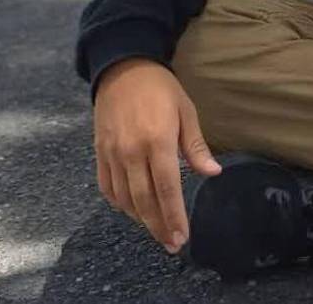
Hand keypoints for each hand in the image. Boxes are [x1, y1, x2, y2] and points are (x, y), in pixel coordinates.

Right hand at [93, 58, 220, 253]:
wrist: (122, 67)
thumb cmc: (161, 88)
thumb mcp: (186, 111)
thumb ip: (196, 146)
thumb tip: (212, 173)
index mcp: (158, 142)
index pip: (167, 189)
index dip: (174, 217)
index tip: (182, 237)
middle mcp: (132, 152)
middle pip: (145, 201)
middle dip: (159, 227)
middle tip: (171, 244)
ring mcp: (112, 154)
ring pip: (125, 199)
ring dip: (140, 219)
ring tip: (156, 230)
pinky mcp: (99, 152)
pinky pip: (107, 187)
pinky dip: (119, 203)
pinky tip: (132, 210)